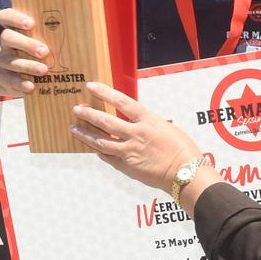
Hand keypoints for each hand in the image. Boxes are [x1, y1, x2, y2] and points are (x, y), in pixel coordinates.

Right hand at [0, 8, 52, 95]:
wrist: (10, 75)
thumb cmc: (35, 53)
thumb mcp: (41, 41)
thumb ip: (53, 35)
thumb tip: (78, 30)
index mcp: (14, 28)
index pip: (6, 16)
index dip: (16, 18)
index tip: (31, 23)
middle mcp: (7, 43)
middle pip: (8, 37)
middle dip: (26, 44)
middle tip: (44, 51)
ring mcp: (3, 60)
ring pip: (9, 60)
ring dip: (27, 65)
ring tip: (43, 70)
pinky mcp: (2, 78)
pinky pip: (8, 80)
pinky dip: (20, 83)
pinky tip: (31, 86)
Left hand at [72, 82, 202, 193]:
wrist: (185, 173)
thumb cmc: (182, 149)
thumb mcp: (166, 127)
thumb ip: (147, 123)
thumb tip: (136, 121)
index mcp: (148, 120)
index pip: (122, 102)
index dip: (105, 93)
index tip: (92, 86)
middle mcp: (136, 134)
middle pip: (106, 122)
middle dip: (88, 114)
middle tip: (77, 109)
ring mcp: (130, 151)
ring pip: (101, 141)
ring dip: (86, 134)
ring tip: (74, 129)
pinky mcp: (127, 166)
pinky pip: (108, 157)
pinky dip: (99, 152)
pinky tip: (92, 148)